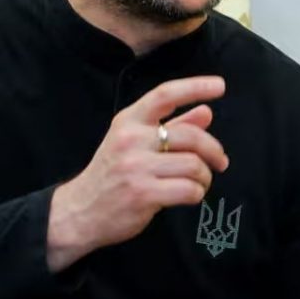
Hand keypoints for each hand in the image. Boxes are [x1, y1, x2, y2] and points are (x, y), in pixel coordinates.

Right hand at [47, 76, 229, 271]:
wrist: (79, 212)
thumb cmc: (113, 174)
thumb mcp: (135, 143)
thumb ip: (173, 126)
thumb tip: (207, 111)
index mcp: (128, 121)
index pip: (165, 95)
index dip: (195, 87)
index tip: (219, 86)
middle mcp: (130, 139)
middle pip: (191, 136)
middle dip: (214, 150)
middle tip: (220, 162)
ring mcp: (135, 167)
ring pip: (194, 165)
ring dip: (205, 177)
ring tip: (198, 182)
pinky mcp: (142, 194)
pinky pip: (189, 189)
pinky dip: (197, 193)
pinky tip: (189, 195)